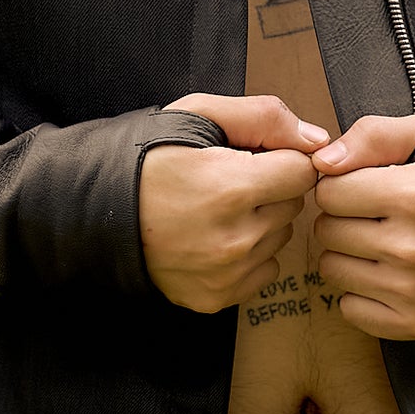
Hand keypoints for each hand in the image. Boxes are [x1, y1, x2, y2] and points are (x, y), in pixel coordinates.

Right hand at [141, 95, 326, 313]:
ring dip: (260, 222)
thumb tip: (317, 141)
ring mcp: (226, 274)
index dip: (280, 158)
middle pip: (293, 206)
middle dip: (271, 189)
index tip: (253, 157)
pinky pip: (263, 271)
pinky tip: (213, 238)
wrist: (96, 210)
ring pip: (279, 239)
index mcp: (232, 188)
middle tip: (229, 182)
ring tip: (216, 210)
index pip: (302, 172)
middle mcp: (234, 239)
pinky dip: (248, 256)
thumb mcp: (199, 115)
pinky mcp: (216, 298)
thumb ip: (264, 118)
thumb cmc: (149, 158)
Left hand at [311, 114, 414, 339]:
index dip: (342, 186)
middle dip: (343, 219)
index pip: (330, 192)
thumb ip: (375, 136)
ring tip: (382, 244)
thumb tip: (323, 162)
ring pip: (332, 269)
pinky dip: (361, 294)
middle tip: (374, 217)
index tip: (364, 188)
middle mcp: (412, 246)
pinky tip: (388, 277)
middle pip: (327, 231)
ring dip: (349, 255)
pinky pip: (349, 309)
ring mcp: (413, 290)